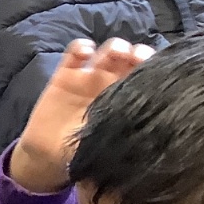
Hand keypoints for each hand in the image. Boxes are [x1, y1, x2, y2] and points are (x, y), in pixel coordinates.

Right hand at [11, 38, 154, 193]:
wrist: (46, 156)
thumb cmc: (80, 153)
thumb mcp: (106, 149)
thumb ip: (123, 137)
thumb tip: (150, 137)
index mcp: (125, 98)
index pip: (145, 75)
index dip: (153, 67)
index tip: (156, 68)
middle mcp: (111, 83)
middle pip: (131, 57)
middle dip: (136, 52)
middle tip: (136, 57)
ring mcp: (88, 77)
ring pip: (108, 51)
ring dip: (115, 47)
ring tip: (115, 52)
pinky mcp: (65, 75)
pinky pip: (74, 53)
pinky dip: (81, 47)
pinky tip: (85, 52)